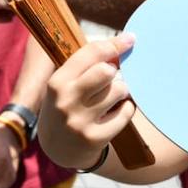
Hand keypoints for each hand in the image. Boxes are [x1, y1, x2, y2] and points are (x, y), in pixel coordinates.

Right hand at [40, 33, 135, 170]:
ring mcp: (79, 121)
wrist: (58, 148)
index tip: (130, 39)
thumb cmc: (68, 105)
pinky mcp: (95, 138)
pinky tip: (114, 113)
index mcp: (57, 82)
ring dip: (121, 91)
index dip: (114, 44)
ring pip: (119, 90)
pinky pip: (127, 112)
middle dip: (114, 72)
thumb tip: (126, 40)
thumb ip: (88, 63)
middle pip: (106, 71)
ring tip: (109, 99)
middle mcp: (66, 101)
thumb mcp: (66, 83)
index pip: (91, 53)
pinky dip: (126, 109)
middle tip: (110, 79)